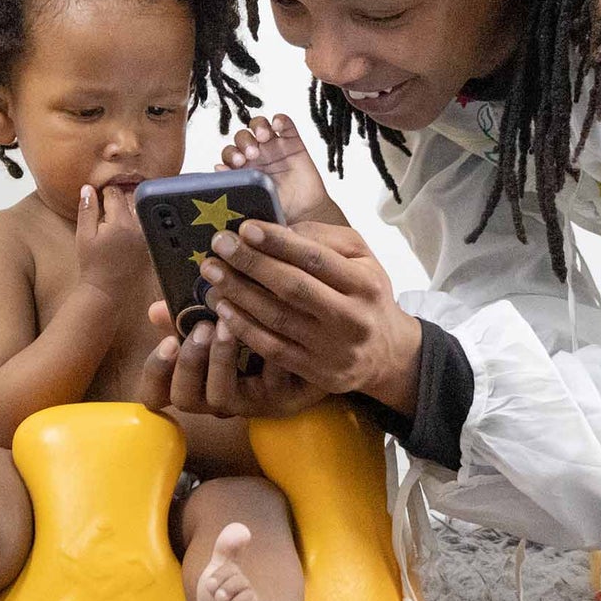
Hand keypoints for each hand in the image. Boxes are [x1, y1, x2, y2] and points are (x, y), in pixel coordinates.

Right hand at [75, 184, 148, 298]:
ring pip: (140, 211)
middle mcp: (138, 227)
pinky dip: (138, 222)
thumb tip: (88, 188)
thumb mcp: (84, 235)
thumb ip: (87, 210)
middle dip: (120, 199)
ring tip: (117, 218)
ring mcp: (147, 237)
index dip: (105, 192)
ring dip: (130, 209)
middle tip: (108, 206)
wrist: (106, 291)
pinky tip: (126, 232)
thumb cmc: (92, 265)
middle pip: (131, 199)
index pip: (115, 194)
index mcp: (121, 222)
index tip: (100, 196)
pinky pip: (146, 225)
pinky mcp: (151, 246)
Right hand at [137, 312, 330, 419]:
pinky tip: (272, 327)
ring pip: (221, 398)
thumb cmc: (259, 329)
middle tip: (203, 327)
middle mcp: (218, 398)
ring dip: (220, 360)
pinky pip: (270, 383)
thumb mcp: (221, 318)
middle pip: (185, 399)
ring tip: (228, 325)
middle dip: (189, 362)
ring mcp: (250, 403)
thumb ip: (189, 315)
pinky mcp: (283, 400)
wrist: (321, 344)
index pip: (155, 394)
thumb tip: (155, 310)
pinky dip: (267, 356)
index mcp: (197, 379)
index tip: (166, 339)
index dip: (155, 372)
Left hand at [189, 218, 421, 410]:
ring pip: (277, 319)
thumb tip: (277, 228)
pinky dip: (243, 327)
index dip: (277, 242)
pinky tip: (223, 307)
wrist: (387, 353)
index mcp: (365, 283)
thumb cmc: (365, 294)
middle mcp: (352, 318)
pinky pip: (272, 348)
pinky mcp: (316, 372)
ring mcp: (333, 349)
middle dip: (250, 264)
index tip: (244, 228)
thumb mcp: (361, 258)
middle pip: (292, 288)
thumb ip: (323, 238)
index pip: (315, 258)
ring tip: (212, 272)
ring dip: (238, 293)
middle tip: (219, 245)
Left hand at [218, 113, 346, 225]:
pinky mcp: (292, 142)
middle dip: (244, 142)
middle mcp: (256, 155)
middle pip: (242, 137)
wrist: (305, 214)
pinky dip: (280, 119)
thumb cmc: (278, 209)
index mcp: (243, 168)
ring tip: (263, 137)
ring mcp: (274, 146)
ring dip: (257, 127)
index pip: (230, 153)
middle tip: (252, 154)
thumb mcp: (254, 200)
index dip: (231, 154)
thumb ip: (237, 185)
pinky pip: (285, 124)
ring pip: (259, 125)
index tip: (237, 163)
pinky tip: (277, 124)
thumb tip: (218, 168)